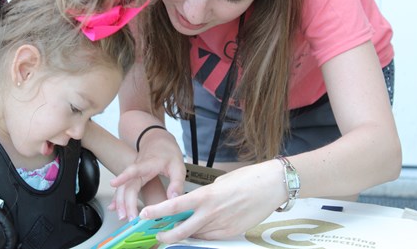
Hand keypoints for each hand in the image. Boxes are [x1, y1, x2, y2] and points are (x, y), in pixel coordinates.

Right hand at [109, 130, 185, 218]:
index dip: (124, 176)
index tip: (114, 183)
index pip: (134, 169)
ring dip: (121, 202)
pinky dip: (118, 198)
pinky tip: (114, 208)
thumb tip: (173, 198)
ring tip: (122, 216)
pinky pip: (123, 188)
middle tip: (130, 218)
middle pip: (128, 185)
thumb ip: (177, 182)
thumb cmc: (166, 151)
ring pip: (123, 188)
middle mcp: (137, 168)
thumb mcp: (178, 164)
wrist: (157, 140)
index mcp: (148, 164)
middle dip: (126, 202)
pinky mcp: (132, 177)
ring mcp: (133, 172)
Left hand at [137, 160, 285, 242]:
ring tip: (179, 230)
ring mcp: (223, 225)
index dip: (158, 212)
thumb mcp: (219, 184)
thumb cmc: (246, 179)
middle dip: (167, 236)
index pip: (176, 206)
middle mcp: (212, 213)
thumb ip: (205, 197)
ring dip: (187, 235)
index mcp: (206, 196)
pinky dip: (204, 235)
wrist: (272, 185)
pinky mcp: (233, 233)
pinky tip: (202, 229)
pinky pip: (212, 237)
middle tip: (158, 236)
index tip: (144, 214)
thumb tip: (195, 206)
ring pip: (197, 236)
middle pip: (183, 230)